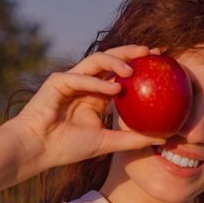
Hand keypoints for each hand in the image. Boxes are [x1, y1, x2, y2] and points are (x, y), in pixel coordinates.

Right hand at [10, 45, 165, 171]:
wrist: (38, 150)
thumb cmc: (69, 147)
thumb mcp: (108, 143)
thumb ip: (133, 139)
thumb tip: (165, 139)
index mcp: (97, 94)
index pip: (121, 73)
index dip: (140, 64)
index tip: (162, 62)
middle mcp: (86, 83)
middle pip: (112, 59)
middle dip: (133, 52)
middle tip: (154, 53)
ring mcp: (71, 80)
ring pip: (96, 60)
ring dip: (115, 61)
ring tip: (133, 69)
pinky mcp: (57, 81)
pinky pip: (80, 77)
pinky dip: (97, 83)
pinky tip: (114, 88)